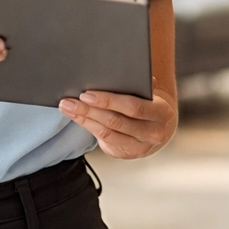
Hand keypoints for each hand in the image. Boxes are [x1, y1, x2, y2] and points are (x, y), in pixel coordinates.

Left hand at [59, 78, 176, 158]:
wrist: (159, 128)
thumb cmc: (150, 104)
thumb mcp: (150, 93)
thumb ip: (138, 84)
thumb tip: (118, 74)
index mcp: (162, 113)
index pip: (133, 107)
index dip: (109, 101)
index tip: (87, 93)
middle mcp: (153, 133)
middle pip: (116, 121)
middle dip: (90, 110)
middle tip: (69, 101)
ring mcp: (140, 147)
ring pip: (106, 132)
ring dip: (83, 119)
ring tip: (67, 107)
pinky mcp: (126, 154)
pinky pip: (104, 140)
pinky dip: (88, 127)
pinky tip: (77, 117)